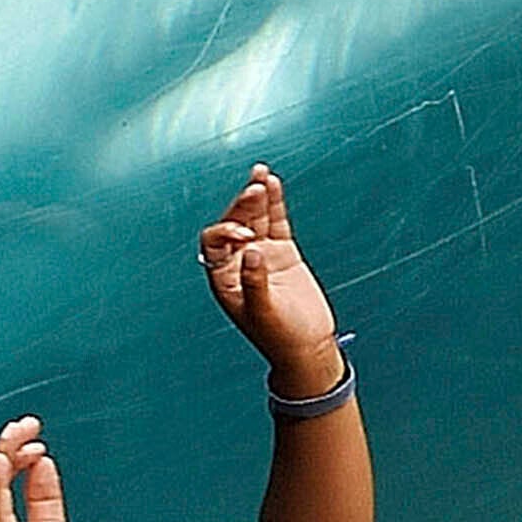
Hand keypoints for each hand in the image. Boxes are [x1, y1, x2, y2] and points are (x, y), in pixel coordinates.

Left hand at [198, 165, 340, 381]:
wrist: (308, 348)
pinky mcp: (284, 253)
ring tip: (261, 174)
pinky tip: (274, 185)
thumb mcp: (263, 313)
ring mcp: (262, 255)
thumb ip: (254, 282)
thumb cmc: (280, 337)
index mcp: (223, 277)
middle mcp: (239, 262)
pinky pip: (277, 223)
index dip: (227, 231)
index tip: (248, 236)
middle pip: (234, 222)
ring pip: (256, 218)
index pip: (214, 241)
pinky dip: (276, 205)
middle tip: (255, 189)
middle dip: (242, 205)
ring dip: (257, 196)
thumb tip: (252, 252)